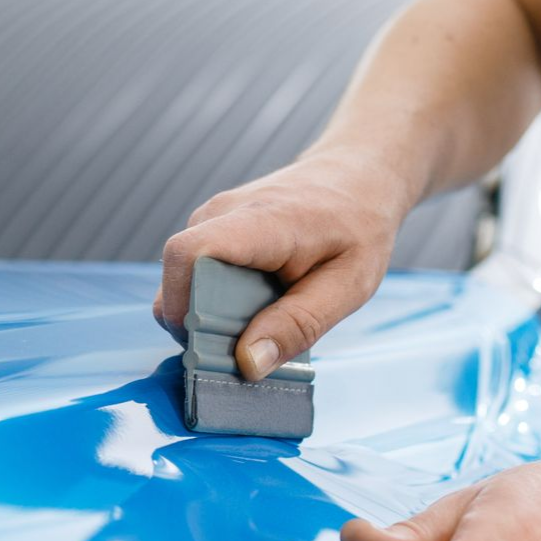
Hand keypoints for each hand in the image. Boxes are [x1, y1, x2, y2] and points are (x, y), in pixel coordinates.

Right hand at [154, 149, 413, 377]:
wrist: (358, 177)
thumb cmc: (359, 227)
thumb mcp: (348, 285)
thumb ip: (298, 324)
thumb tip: (248, 363)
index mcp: (260, 224)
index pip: (187, 254)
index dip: (183, 306)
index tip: (211, 344)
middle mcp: (222, 215)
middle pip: (181, 281)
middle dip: (203, 327)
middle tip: (250, 349)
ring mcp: (214, 219)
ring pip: (187, 283)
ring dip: (213, 316)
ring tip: (263, 324)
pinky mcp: (214, 231)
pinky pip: (199, 276)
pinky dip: (220, 303)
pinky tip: (259, 307)